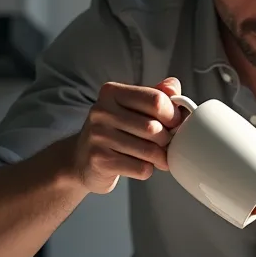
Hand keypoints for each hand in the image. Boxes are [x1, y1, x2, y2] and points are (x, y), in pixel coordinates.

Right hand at [70, 76, 181, 193]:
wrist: (81, 158)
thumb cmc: (115, 130)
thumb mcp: (132, 106)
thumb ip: (156, 94)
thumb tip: (173, 86)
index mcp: (112, 92)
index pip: (156, 100)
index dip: (173, 115)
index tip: (174, 123)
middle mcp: (101, 111)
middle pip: (154, 127)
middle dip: (167, 139)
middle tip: (166, 143)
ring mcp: (98, 136)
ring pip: (149, 150)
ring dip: (160, 157)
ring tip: (158, 156)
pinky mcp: (100, 160)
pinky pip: (141, 168)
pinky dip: (148, 169)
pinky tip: (140, 165)